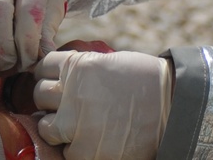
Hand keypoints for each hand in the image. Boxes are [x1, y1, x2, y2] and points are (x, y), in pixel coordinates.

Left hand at [33, 51, 172, 159]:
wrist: (173, 107)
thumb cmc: (145, 81)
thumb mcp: (109, 63)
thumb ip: (82, 70)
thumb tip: (60, 80)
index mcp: (79, 65)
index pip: (43, 66)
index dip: (48, 72)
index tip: (54, 78)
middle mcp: (71, 93)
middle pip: (39, 94)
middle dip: (49, 99)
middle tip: (64, 104)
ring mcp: (75, 125)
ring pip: (45, 126)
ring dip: (56, 126)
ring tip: (73, 126)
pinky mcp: (84, 152)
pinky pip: (65, 151)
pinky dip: (75, 148)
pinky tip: (90, 141)